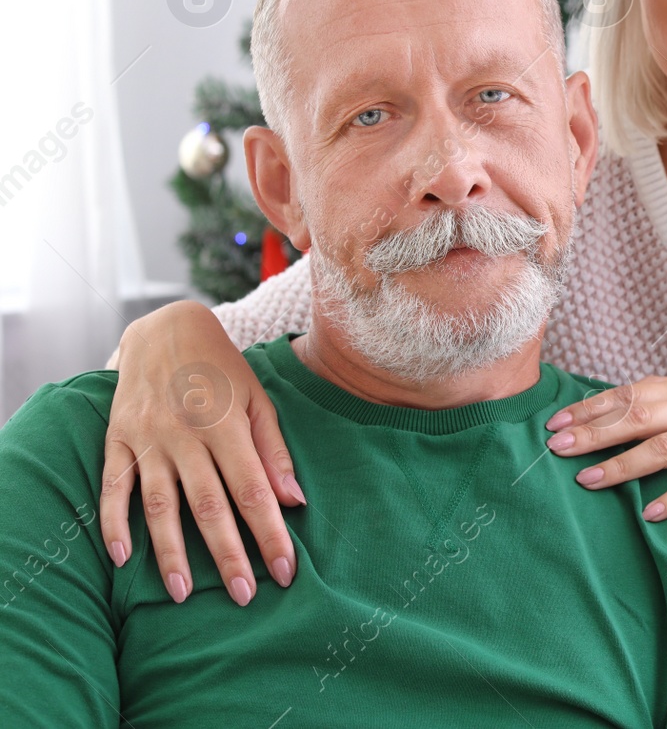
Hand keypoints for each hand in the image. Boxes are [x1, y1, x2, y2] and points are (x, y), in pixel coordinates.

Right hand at [101, 301, 302, 605]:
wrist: (164, 328)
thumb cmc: (221, 370)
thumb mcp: (257, 399)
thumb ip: (273, 451)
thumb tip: (294, 501)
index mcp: (226, 426)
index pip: (253, 492)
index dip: (269, 534)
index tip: (284, 572)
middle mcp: (185, 435)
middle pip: (209, 506)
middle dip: (229, 555)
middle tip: (244, 596)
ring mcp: (147, 439)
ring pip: (160, 505)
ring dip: (171, 552)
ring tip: (184, 593)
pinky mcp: (117, 439)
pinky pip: (113, 487)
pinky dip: (115, 523)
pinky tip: (123, 557)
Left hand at [543, 376, 666, 520]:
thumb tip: (614, 419)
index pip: (631, 394)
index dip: (591, 408)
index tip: (555, 423)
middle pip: (639, 416)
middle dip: (595, 432)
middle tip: (557, 449)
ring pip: (665, 446)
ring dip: (624, 464)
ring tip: (589, 482)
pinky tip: (648, 513)